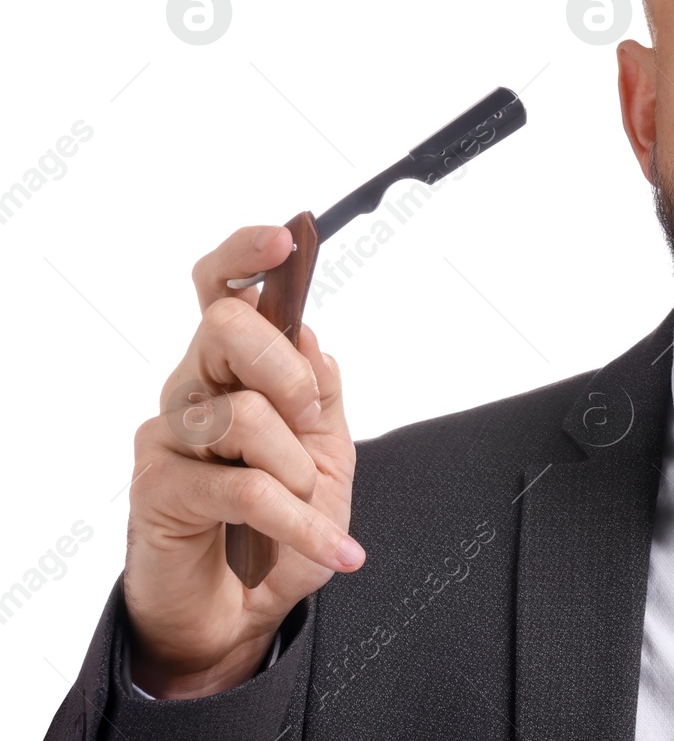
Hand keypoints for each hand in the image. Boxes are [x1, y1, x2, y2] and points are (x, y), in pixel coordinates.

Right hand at [123, 225, 363, 698]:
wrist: (243, 610)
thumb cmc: (281, 523)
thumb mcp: (328, 451)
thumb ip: (320, 390)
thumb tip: (310, 337)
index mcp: (234, 369)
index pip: (222, 293)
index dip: (245, 258)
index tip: (284, 243)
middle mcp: (194, 390)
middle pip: (227, 330)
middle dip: (287, 371)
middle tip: (308, 421)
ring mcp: (171, 436)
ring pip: (244, 414)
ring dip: (299, 469)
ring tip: (310, 506)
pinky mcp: (158, 489)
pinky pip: (243, 488)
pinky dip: (302, 524)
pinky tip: (335, 550)